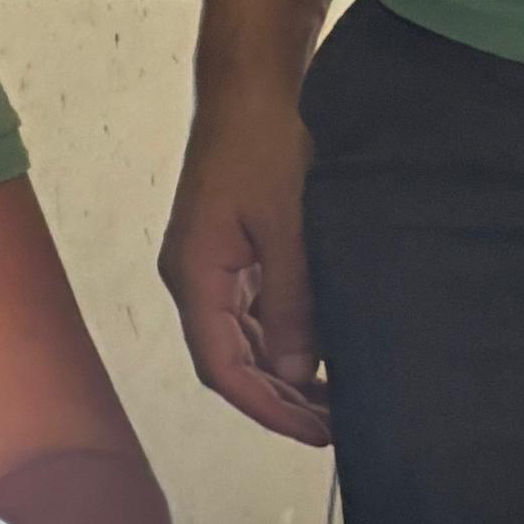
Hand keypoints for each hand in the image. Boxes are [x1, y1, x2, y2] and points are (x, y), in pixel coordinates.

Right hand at [160, 88, 329, 445]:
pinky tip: (312, 354)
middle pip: (226, 360)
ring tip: (329, 400)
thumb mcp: (287, 228)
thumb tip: (292, 372)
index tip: (312, 432)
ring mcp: (206, 265)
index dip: (265, 407)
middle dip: (276, 400)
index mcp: (194, 275)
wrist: (249, 90)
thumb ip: (289, 302)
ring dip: (278, 375)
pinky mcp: (225, 251)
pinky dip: (276, 343)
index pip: (221, 366)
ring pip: (237, 340)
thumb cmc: (263, 147)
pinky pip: (245, 314)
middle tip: (332, 427)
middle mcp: (191, 277)